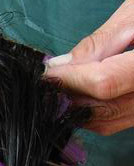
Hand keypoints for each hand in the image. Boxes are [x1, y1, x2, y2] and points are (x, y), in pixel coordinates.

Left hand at [44, 0, 133, 134]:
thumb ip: (98, 44)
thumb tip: (60, 66)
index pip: (104, 83)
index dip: (70, 80)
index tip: (46, 73)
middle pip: (103, 108)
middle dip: (71, 95)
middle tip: (52, 79)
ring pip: (107, 121)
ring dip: (80, 106)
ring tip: (66, 84)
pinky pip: (118, 122)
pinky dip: (95, 111)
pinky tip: (85, 93)